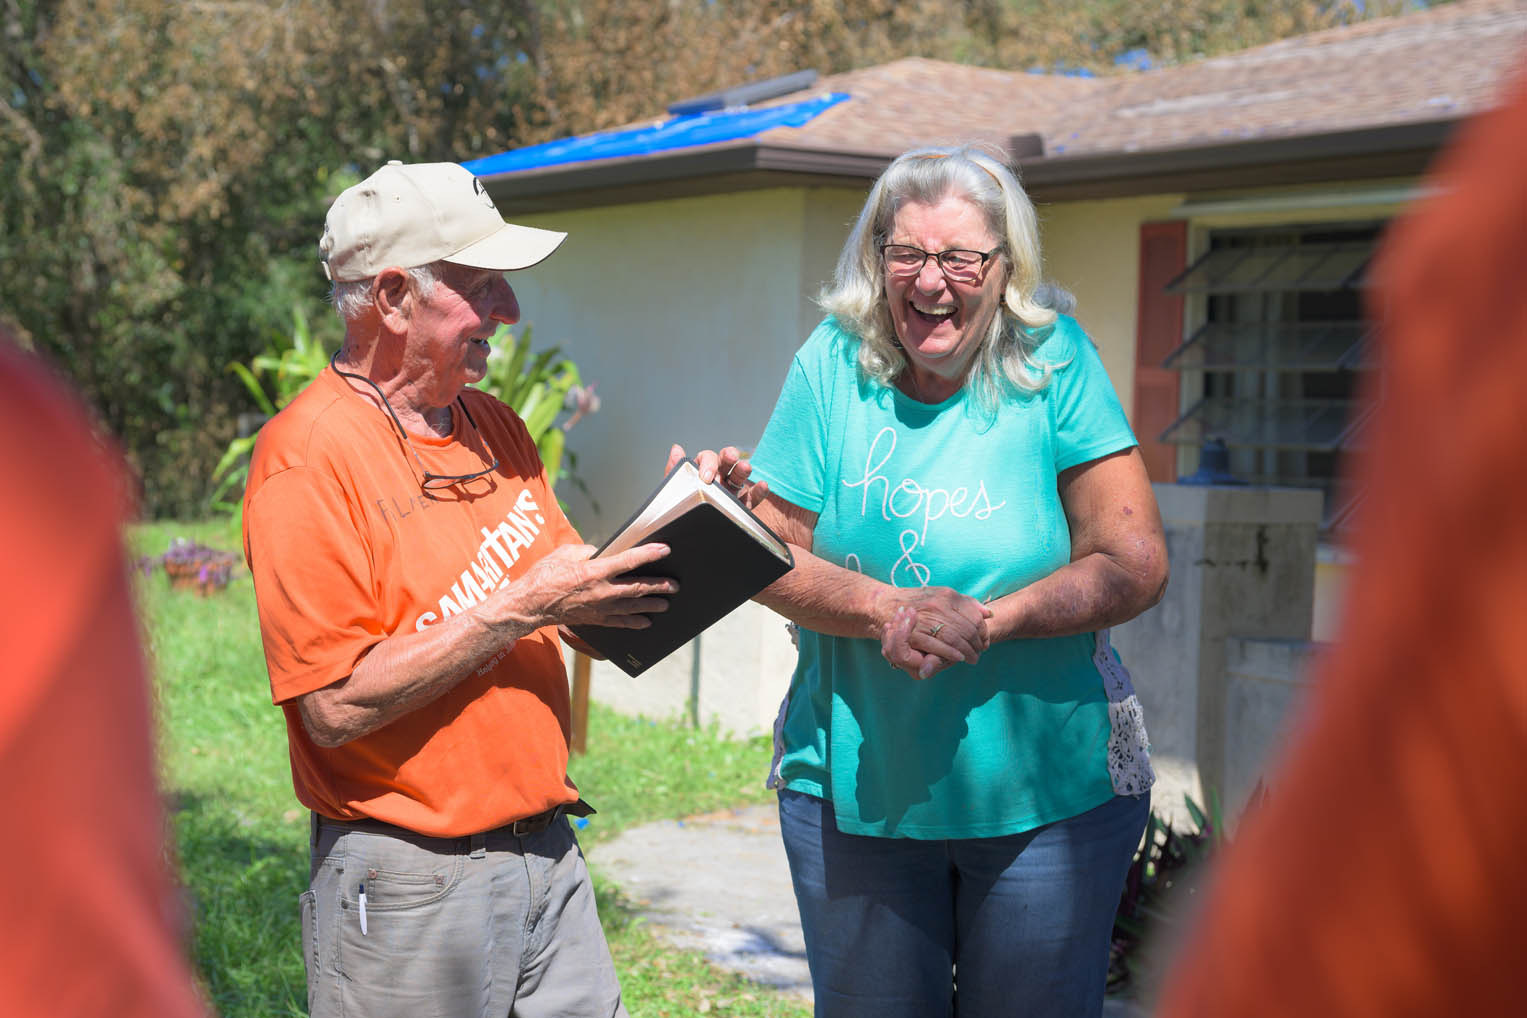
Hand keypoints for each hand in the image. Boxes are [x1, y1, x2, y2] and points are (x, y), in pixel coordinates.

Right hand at [501, 542, 677, 630]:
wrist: (529, 605)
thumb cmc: (543, 576)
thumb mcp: (564, 553)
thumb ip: (587, 551)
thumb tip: (600, 551)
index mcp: (594, 571)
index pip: (628, 561)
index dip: (649, 555)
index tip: (665, 550)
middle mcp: (601, 591)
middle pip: (637, 587)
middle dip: (659, 585)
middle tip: (676, 585)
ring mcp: (599, 607)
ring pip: (632, 607)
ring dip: (652, 605)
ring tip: (667, 604)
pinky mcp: (594, 619)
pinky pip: (619, 622)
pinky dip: (634, 622)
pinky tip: (646, 623)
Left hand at [667, 443, 768, 508]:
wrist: (689, 541)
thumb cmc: (681, 512)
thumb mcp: (674, 492)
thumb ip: (675, 471)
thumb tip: (676, 448)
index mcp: (701, 472)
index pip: (707, 459)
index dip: (708, 463)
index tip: (707, 476)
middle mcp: (718, 477)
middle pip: (726, 461)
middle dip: (730, 455)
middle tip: (731, 458)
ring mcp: (732, 490)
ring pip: (740, 475)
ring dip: (744, 468)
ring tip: (745, 468)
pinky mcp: (742, 505)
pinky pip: (753, 496)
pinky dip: (759, 491)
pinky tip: (763, 486)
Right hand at [879, 588, 992, 679]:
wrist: (886, 604)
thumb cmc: (917, 602)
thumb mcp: (941, 595)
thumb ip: (965, 604)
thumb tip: (988, 614)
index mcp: (947, 595)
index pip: (974, 615)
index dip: (983, 631)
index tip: (985, 640)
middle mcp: (938, 604)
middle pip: (967, 628)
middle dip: (977, 643)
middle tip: (981, 652)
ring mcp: (926, 617)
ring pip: (955, 637)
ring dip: (966, 651)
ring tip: (973, 658)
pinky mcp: (914, 632)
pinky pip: (937, 645)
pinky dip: (950, 653)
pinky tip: (958, 658)